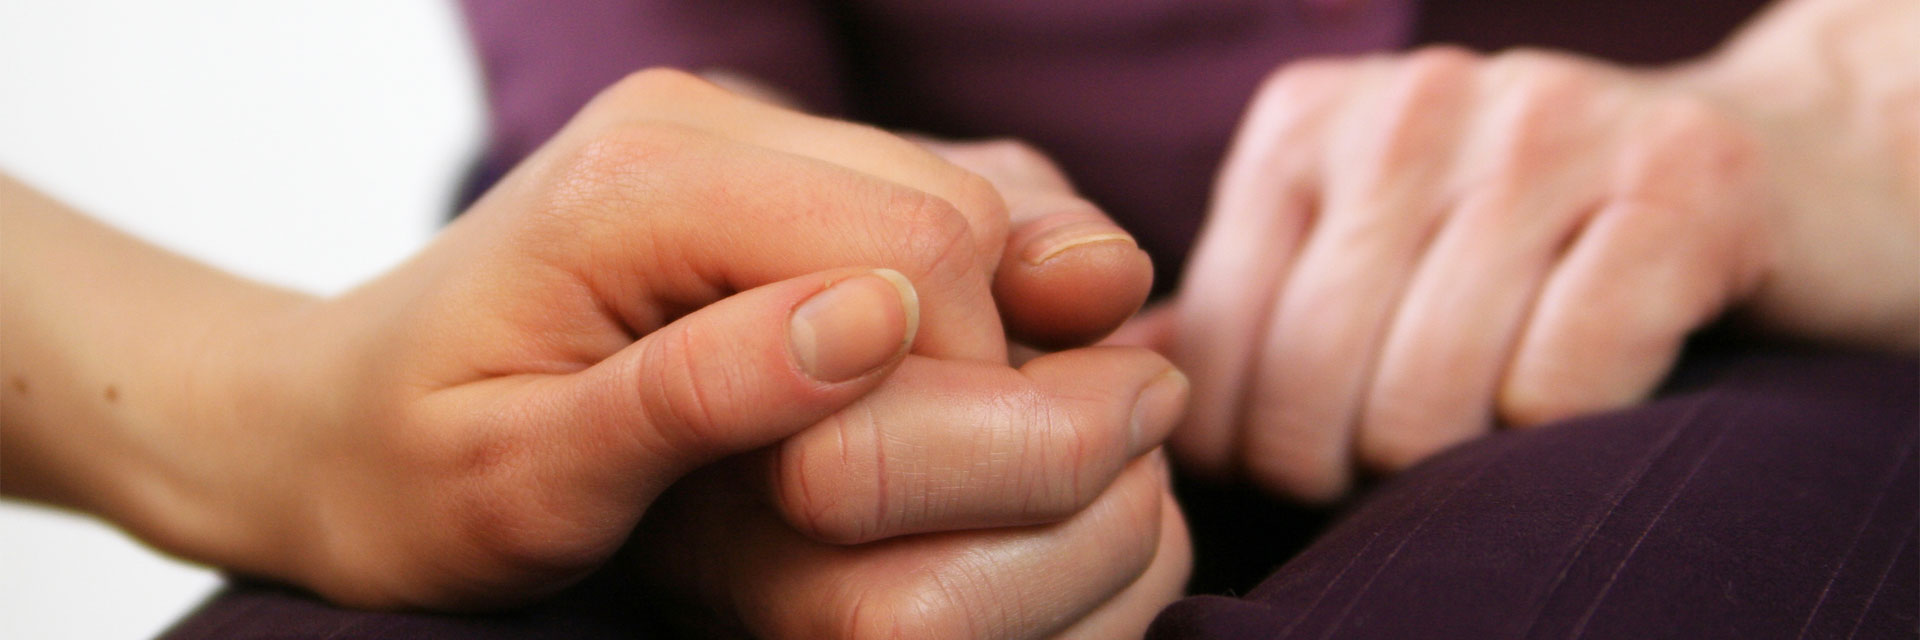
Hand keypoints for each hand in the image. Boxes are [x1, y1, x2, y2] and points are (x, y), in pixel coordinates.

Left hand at [73, 69, 1157, 608]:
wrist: (319, 425)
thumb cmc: (404, 478)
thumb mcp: (523, 484)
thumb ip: (692, 399)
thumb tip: (871, 327)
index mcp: (635, 183)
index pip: (913, 242)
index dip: (963, 379)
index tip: (913, 500)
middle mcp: (692, 120)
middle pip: (954, 207)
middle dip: (978, 356)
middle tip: (909, 489)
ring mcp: (726, 129)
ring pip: (957, 199)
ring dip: (966, 330)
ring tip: (896, 446)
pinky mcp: (750, 165)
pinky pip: (912, 208)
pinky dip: (940, 304)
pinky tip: (895, 388)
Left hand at [1157, 48, 1778, 500]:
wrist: (1764, 166)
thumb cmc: (1526, 239)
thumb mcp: (1362, 241)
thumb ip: (1247, 303)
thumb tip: (1118, 374)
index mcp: (1303, 124)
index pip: (1216, 349)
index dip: (1250, 448)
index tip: (1312, 462)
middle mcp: (1414, 102)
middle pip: (1309, 385)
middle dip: (1345, 469)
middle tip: (1399, 467)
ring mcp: (1548, 127)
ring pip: (1427, 398)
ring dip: (1456, 460)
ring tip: (1485, 432)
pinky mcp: (1679, 183)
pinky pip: (1558, 381)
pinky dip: (1562, 427)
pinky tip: (1579, 389)